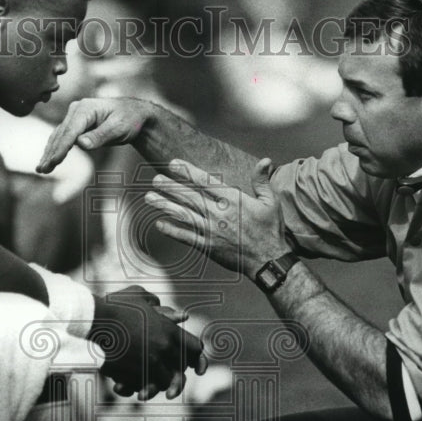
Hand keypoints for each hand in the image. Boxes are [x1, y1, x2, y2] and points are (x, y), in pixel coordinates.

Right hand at [36, 97, 150, 173]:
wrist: (135, 113)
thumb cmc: (129, 119)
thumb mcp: (119, 127)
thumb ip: (100, 136)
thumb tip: (81, 144)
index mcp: (86, 108)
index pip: (70, 131)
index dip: (61, 148)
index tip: (54, 161)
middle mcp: (76, 110)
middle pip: (61, 135)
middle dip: (51, 153)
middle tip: (42, 170)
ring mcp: (74, 116)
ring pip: (58, 137)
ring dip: (49, 153)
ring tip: (41, 169)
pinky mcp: (75, 124)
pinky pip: (62, 138)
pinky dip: (55, 149)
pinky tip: (48, 160)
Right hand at [90, 286, 207, 399]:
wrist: (92, 320)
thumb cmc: (114, 305)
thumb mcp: (138, 295)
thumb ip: (156, 303)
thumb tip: (174, 313)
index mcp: (170, 330)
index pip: (196, 348)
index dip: (195, 354)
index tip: (190, 359)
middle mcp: (164, 349)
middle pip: (181, 368)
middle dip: (176, 371)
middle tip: (169, 374)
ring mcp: (149, 364)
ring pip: (164, 382)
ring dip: (157, 381)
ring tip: (149, 380)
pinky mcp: (133, 375)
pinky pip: (143, 387)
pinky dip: (139, 387)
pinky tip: (133, 383)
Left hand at [145, 158, 287, 276]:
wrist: (268, 260)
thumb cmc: (270, 230)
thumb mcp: (271, 202)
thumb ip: (262, 180)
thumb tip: (265, 160)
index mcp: (233, 200)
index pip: (205, 181)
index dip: (187, 171)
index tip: (173, 163)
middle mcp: (218, 214)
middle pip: (189, 197)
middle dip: (170, 187)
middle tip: (155, 179)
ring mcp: (211, 231)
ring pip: (183, 215)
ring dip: (165, 205)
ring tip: (150, 198)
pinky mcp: (208, 246)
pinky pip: (186, 237)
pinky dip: (172, 230)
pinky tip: (159, 224)